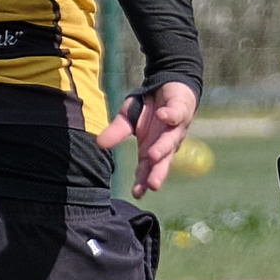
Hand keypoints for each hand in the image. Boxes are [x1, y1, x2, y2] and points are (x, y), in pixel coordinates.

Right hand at [99, 79, 199, 196]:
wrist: (167, 85)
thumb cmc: (147, 108)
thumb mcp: (127, 120)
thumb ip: (117, 133)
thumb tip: (99, 144)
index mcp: (151, 148)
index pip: (147, 169)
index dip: (143, 180)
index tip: (137, 194)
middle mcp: (165, 142)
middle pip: (163, 161)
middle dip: (158, 172)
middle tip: (152, 185)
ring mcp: (175, 127)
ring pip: (171, 140)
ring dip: (162, 147)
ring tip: (152, 155)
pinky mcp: (180, 110)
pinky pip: (175, 113)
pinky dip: (169, 115)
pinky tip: (162, 116)